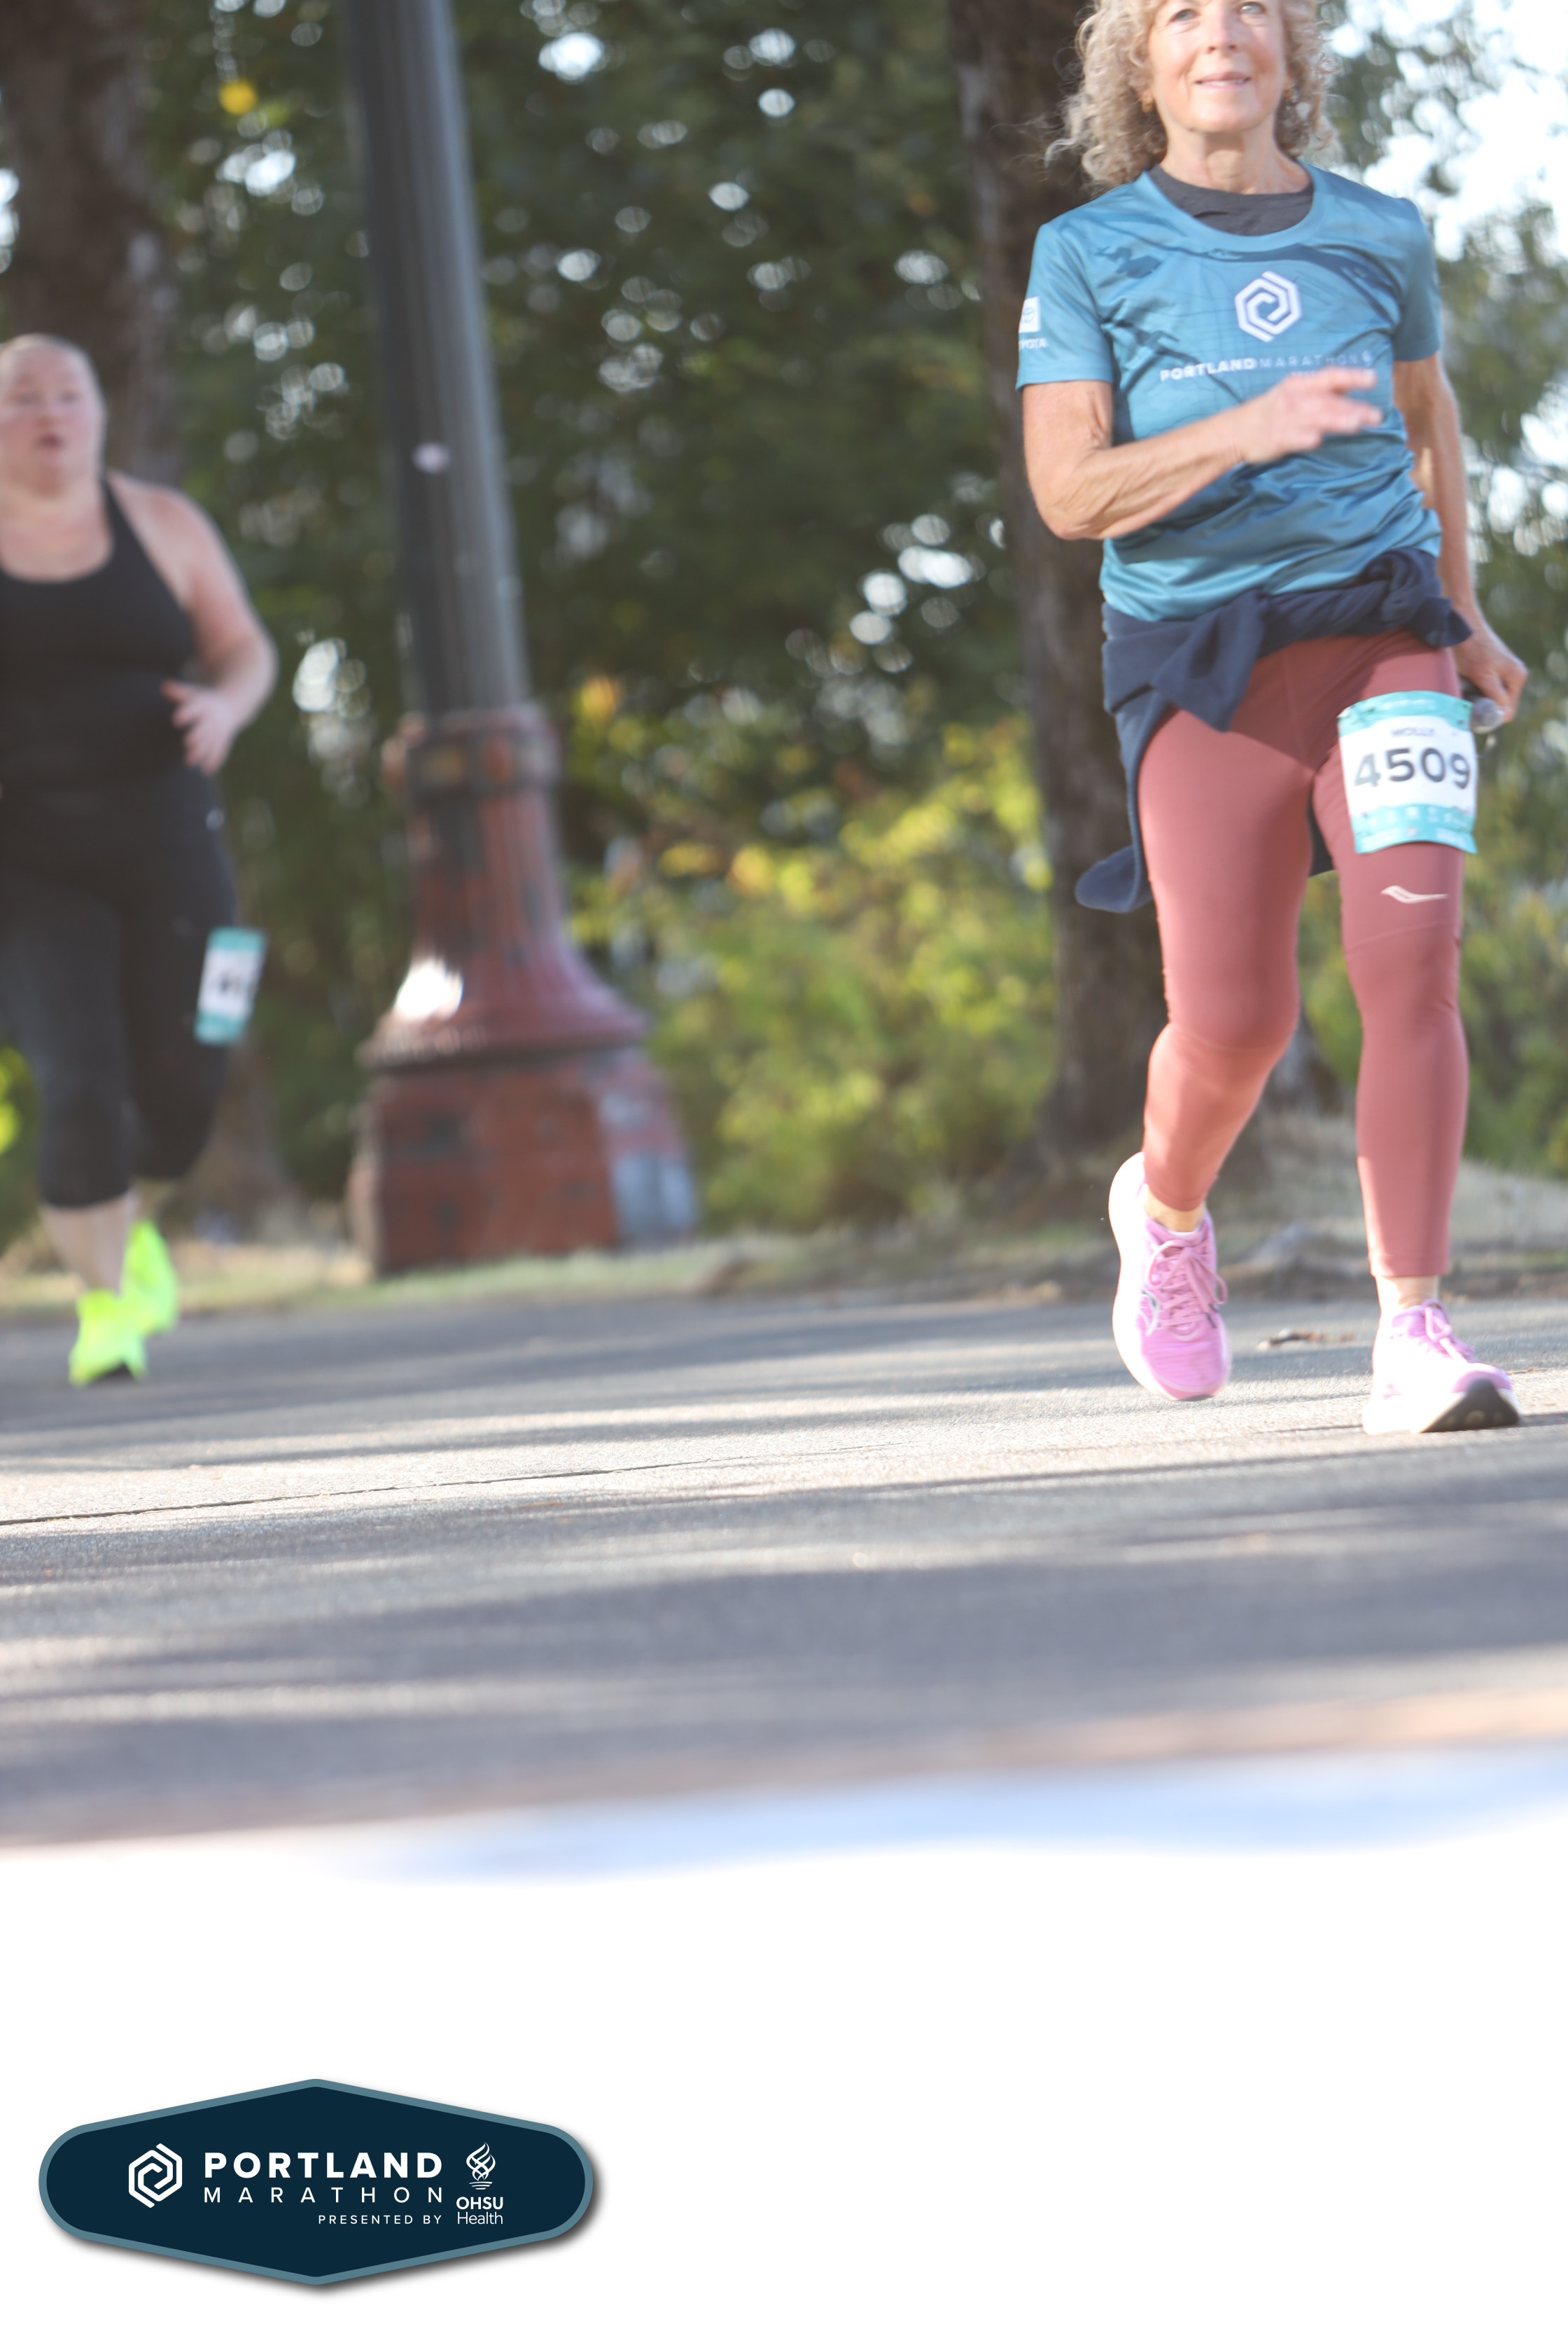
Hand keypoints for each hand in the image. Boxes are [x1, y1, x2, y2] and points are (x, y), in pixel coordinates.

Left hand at [162, 680, 240, 773]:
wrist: (230, 706)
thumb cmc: (202, 701)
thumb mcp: (193, 693)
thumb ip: (178, 691)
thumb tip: (164, 686)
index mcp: (204, 705)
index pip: (194, 709)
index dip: (186, 714)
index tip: (175, 720)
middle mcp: (212, 719)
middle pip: (204, 728)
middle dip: (197, 736)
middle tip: (186, 743)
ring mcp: (219, 731)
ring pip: (211, 742)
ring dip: (202, 752)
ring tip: (189, 763)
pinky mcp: (223, 740)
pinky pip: (220, 751)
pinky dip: (214, 760)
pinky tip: (206, 771)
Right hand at [1233, 368, 1381, 466]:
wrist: (1236, 431)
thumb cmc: (1271, 410)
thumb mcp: (1295, 392)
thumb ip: (1321, 390)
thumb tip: (1349, 383)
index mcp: (1300, 384)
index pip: (1330, 377)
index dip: (1352, 376)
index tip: (1373, 379)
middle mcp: (1294, 399)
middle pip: (1328, 401)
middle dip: (1353, 408)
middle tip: (1377, 416)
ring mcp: (1285, 419)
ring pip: (1315, 418)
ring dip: (1336, 420)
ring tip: (1356, 424)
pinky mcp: (1276, 439)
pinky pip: (1292, 438)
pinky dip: (1304, 439)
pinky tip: (1317, 441)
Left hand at [1452, 612, 1527, 722]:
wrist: (1461, 626)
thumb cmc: (1471, 649)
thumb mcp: (1483, 676)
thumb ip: (1496, 695)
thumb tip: (1504, 715)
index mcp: (1517, 678)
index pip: (1508, 712)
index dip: (1490, 716)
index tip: (1473, 712)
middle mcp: (1514, 676)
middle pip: (1498, 705)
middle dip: (1482, 706)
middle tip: (1466, 697)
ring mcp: (1503, 673)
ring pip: (1489, 698)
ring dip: (1476, 697)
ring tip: (1465, 685)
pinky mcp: (1492, 670)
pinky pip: (1483, 688)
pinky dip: (1473, 688)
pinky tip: (1465, 680)